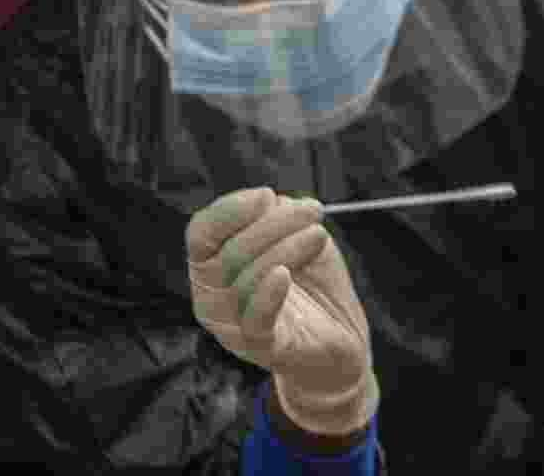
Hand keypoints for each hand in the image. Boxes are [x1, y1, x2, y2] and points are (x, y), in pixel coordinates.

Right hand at [186, 187, 378, 436]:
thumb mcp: (298, 239)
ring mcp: (232, 327)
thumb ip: (279, 218)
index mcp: (212, 266)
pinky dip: (266, 296)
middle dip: (273, 225)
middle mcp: (211, 298)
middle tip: (313, 210)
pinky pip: (254, 323)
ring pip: (245, 281)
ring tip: (319, 234)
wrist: (341, 336)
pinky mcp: (262, 349)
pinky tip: (284, 275)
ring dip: (286, 249)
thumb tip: (270, 202)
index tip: (267, 195)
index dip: (229, 210)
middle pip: (227, 254)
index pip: (202, 233)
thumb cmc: (312, 284)